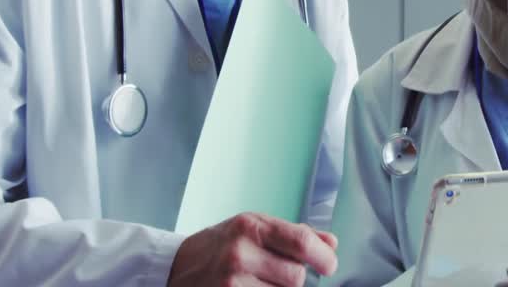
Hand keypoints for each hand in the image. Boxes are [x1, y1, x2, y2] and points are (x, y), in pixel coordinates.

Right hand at [167, 212, 337, 286]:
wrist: (176, 267)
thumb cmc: (222, 245)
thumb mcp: (255, 228)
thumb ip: (294, 234)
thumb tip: (331, 244)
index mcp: (251, 227)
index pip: (300, 242)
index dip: (323, 257)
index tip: (329, 265)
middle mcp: (240, 253)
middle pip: (296, 277)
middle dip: (294, 278)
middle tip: (278, 274)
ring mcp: (231, 282)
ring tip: (261, 282)